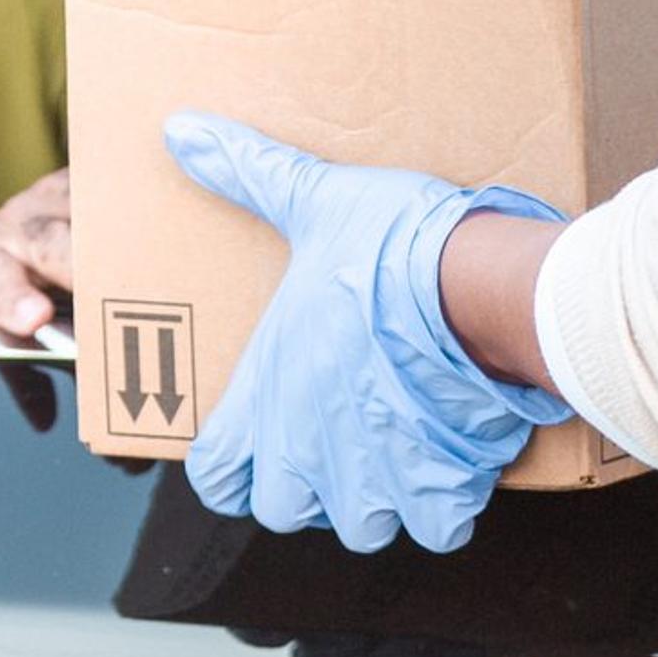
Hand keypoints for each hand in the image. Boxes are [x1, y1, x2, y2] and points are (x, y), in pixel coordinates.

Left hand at [163, 112, 571, 553]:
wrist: (476, 282)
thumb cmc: (388, 245)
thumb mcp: (310, 202)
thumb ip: (246, 175)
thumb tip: (182, 130)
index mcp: (267, 400)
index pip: (216, 478)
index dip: (234, 467)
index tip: (258, 447)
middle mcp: (309, 456)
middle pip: (288, 510)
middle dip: (314, 485)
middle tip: (343, 437)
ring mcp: (374, 481)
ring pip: (364, 526)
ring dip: (382, 497)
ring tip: (403, 446)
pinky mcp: (439, 489)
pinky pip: (438, 526)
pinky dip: (450, 502)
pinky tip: (460, 456)